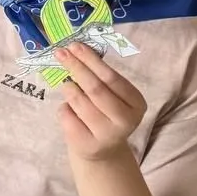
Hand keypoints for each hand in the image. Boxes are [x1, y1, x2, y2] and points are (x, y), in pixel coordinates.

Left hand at [56, 44, 146, 161]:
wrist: (101, 149)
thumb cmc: (104, 112)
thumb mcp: (111, 94)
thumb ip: (99, 76)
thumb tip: (75, 50)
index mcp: (136, 103)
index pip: (111, 78)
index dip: (91, 60)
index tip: (74, 46)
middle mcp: (125, 120)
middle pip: (95, 89)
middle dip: (76, 67)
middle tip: (60, 52)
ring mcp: (106, 134)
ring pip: (78, 101)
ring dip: (68, 88)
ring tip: (67, 85)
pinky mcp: (86, 143)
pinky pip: (66, 115)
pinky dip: (64, 107)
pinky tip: (71, 111)